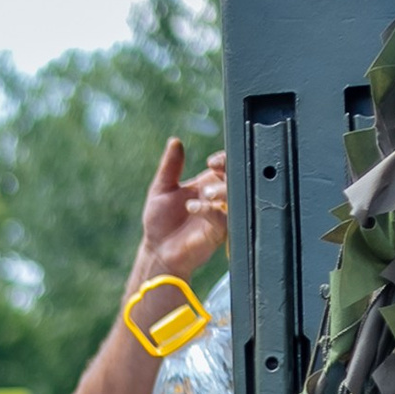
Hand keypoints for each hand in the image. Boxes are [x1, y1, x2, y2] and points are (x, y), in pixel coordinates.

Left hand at [135, 137, 228, 284]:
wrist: (158, 252)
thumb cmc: (160, 222)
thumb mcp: (161, 189)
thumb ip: (170, 166)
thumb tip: (174, 141)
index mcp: (207, 184)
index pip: (225, 165)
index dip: (224, 160)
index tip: (213, 162)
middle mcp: (217, 198)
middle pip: (236, 178)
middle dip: (229, 172)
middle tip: (215, 171)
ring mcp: (220, 214)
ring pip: (236, 197)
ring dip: (223, 191)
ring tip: (205, 193)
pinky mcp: (219, 232)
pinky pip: (224, 218)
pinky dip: (211, 210)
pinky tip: (194, 208)